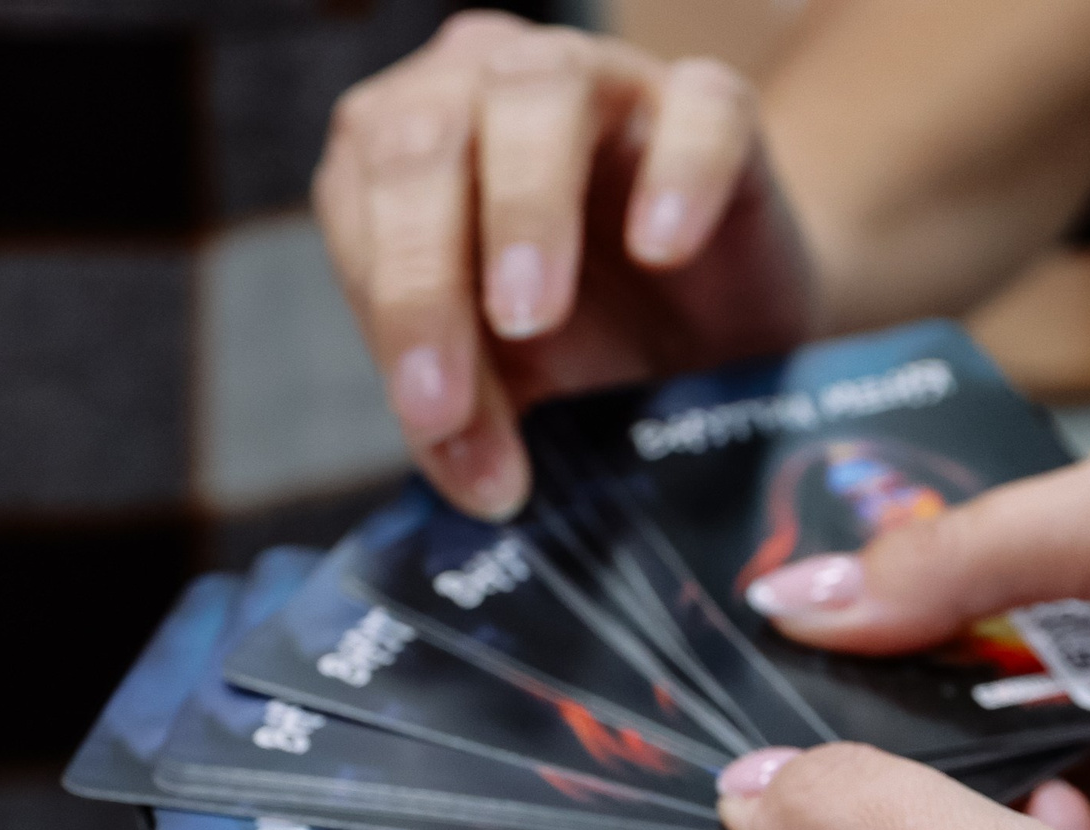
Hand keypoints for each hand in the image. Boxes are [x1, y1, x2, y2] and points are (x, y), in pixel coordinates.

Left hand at [316, 11, 814, 519]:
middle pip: (428, 139)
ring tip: (534, 314)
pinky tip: (662, 250)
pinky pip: (698, 108)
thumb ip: (472, 421)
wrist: (724, 337)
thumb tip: (479, 486)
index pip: (366, 201)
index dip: (394, 312)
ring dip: (527, 206)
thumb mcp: (514, 388)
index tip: (433, 418)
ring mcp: (604, 82)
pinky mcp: (712, 106)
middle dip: (431, 269)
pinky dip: (677, 171)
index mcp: (406, 150)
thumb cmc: (596, 339)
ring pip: (542, 93)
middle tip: (463, 382)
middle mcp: (486, 89)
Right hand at [740, 443, 1089, 829]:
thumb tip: (801, 594)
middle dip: (848, 730)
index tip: (712, 651)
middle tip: (718, 753)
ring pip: (971, 811)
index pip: (928, 594)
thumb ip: (977, 553)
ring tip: (793, 810)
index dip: (835, 620)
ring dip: (910, 807)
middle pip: (932, 713)